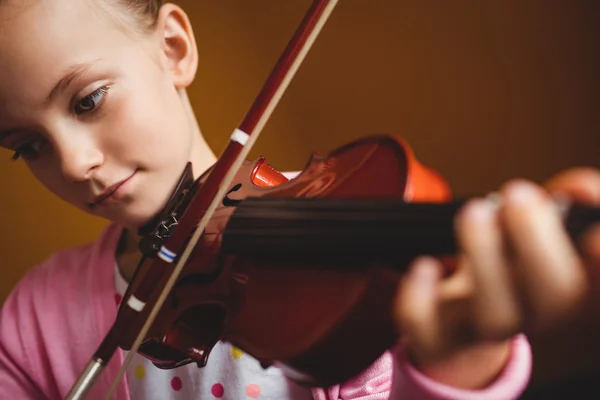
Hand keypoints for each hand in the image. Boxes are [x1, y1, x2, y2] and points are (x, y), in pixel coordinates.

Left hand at [393, 167, 599, 387]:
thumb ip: (562, 207)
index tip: (593, 234)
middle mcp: (534, 314)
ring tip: (476, 212)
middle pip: (556, 296)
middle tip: (518, 194)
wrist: (460, 330)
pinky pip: (429, 328)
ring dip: (486, 260)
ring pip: (497, 315)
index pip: (597, 286)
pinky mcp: (438, 336)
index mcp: (569, 289)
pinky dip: (422, 298)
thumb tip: (577, 188)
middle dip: (539, 243)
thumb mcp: (535, 236)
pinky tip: (425, 266)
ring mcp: (484, 329)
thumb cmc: (504, 272)